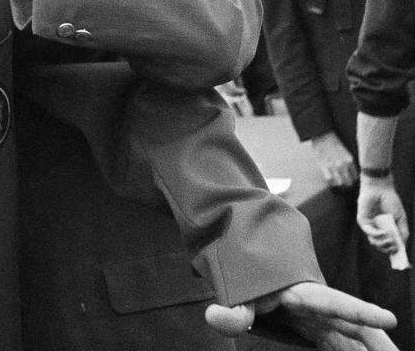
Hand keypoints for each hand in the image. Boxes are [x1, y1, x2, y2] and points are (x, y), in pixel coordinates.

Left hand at [205, 282, 398, 350]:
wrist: (250, 262)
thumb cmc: (248, 277)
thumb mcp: (240, 290)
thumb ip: (233, 307)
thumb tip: (216, 317)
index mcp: (303, 294)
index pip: (334, 303)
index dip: (360, 311)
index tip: (388, 319)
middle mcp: (319, 310)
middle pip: (355, 329)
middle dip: (378, 343)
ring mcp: (322, 322)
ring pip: (353, 341)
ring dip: (370, 350)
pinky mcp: (319, 332)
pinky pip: (342, 346)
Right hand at [311, 131, 358, 188]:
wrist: (322, 136)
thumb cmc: (334, 144)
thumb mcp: (346, 152)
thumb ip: (349, 163)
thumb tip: (352, 173)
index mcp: (350, 160)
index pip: (355, 176)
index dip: (352, 180)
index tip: (349, 180)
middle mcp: (343, 164)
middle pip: (349, 182)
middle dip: (346, 184)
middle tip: (342, 184)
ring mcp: (333, 165)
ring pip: (340, 183)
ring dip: (338, 184)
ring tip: (336, 183)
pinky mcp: (324, 165)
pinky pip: (329, 179)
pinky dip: (329, 181)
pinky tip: (329, 179)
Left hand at [357, 176, 409, 254]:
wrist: (381, 188)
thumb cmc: (391, 202)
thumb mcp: (401, 219)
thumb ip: (402, 232)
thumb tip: (402, 246)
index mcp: (387, 230)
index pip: (388, 245)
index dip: (394, 253)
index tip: (401, 260)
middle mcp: (377, 230)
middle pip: (380, 247)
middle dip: (388, 250)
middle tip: (395, 248)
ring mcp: (369, 226)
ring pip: (374, 242)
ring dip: (383, 244)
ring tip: (390, 241)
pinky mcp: (362, 220)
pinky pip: (368, 232)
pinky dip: (377, 234)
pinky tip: (384, 232)